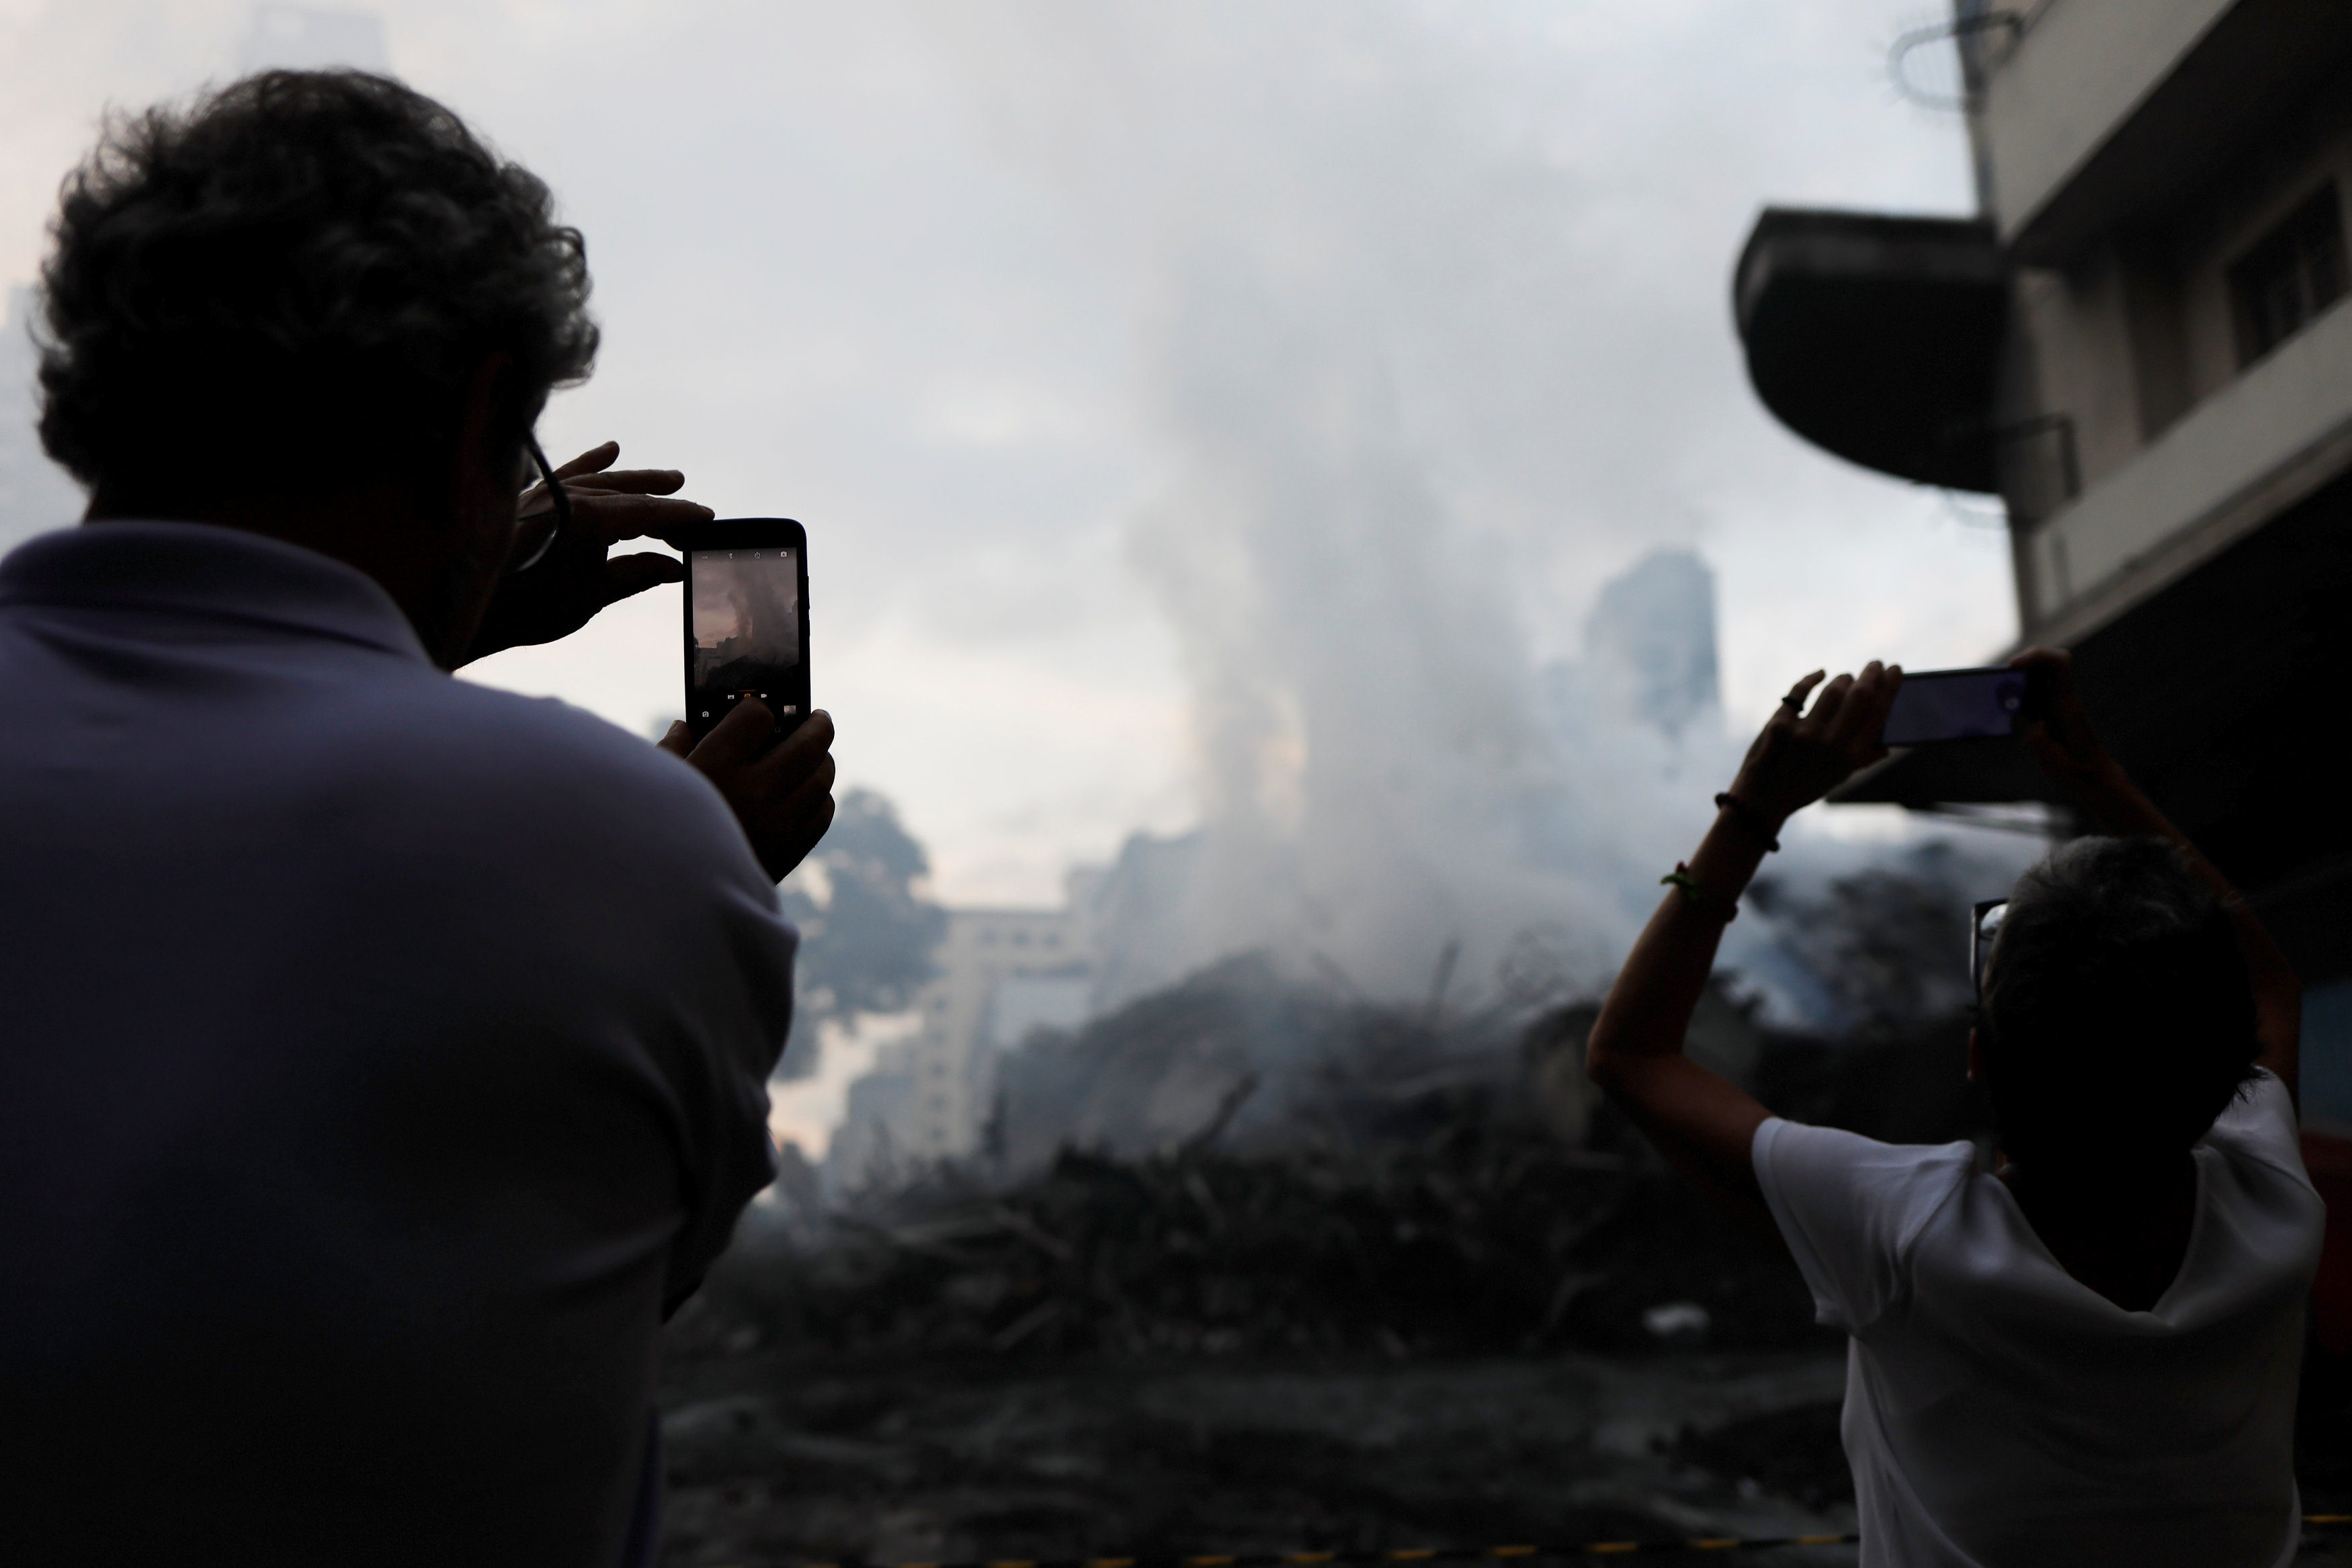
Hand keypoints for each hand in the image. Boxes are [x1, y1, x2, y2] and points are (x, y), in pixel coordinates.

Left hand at [459, 441, 711, 664]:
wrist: (471, 607)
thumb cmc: (530, 606)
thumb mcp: (593, 595)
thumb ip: (636, 574)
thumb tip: (674, 566)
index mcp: (591, 518)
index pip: (647, 512)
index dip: (680, 516)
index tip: (707, 519)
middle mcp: (570, 495)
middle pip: (628, 492)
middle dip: (664, 501)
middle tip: (693, 514)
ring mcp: (547, 491)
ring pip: (602, 479)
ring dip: (636, 480)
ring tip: (669, 479)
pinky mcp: (530, 497)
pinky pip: (567, 472)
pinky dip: (590, 461)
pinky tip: (610, 449)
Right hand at [661, 701, 836, 881]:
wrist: (673, 904)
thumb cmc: (652, 837)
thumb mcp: (654, 788)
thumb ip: (672, 751)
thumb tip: (685, 726)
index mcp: (716, 766)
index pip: (757, 716)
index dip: (758, 709)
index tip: (757, 713)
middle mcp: (755, 790)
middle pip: (808, 743)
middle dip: (817, 724)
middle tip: (817, 718)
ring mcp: (778, 822)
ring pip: (822, 778)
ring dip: (823, 761)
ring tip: (816, 755)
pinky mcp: (789, 852)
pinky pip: (822, 814)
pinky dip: (821, 798)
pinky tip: (812, 794)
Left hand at [1725, 662, 1902, 826]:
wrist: (1763, 800)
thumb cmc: (1805, 786)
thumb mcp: (1839, 777)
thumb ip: (1863, 759)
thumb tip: (1888, 744)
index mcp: (1851, 757)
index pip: (1879, 712)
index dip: (1890, 687)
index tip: (1895, 670)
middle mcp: (1830, 743)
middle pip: (1859, 695)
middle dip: (1871, 673)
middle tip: (1875, 663)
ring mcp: (1804, 733)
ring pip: (1832, 689)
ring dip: (1843, 679)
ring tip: (1846, 677)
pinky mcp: (1779, 724)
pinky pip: (1799, 691)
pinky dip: (1812, 678)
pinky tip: (1820, 674)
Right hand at [2009, 645, 2121, 795]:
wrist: (2093, 777)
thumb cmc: (2079, 772)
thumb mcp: (2059, 766)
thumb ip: (2043, 745)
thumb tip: (2035, 725)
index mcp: (2066, 706)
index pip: (2060, 664)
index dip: (2036, 656)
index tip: (2012, 666)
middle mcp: (2059, 700)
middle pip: (2043, 663)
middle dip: (2018, 665)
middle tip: (1996, 682)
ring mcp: (2052, 705)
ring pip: (2033, 677)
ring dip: (2011, 682)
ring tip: (1993, 699)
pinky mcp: (2044, 714)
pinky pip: (2027, 694)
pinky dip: (2010, 697)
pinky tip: (1999, 714)